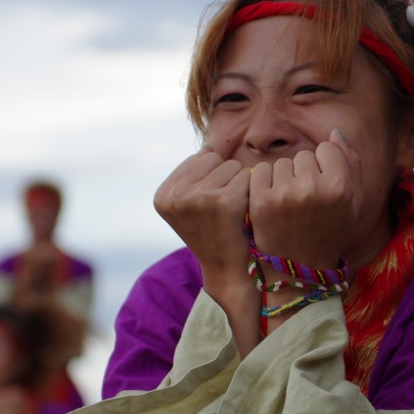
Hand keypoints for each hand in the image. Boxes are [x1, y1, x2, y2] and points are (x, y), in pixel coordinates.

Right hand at [155, 148, 251, 280]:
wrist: (226, 267)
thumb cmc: (212, 232)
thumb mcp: (188, 205)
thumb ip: (192, 176)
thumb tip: (210, 147)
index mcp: (162, 195)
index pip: (195, 160)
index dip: (210, 178)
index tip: (209, 205)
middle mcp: (176, 196)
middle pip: (212, 158)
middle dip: (223, 177)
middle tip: (222, 207)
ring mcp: (198, 197)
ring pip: (231, 165)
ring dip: (238, 183)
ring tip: (232, 210)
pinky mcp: (224, 201)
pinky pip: (246, 176)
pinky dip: (250, 190)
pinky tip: (244, 210)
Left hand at [248, 131, 360, 269]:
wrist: (300, 269)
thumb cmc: (329, 231)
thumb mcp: (353, 202)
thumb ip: (351, 164)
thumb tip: (334, 133)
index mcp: (340, 186)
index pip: (327, 149)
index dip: (325, 167)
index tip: (323, 187)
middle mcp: (313, 187)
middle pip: (304, 155)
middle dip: (304, 172)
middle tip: (305, 201)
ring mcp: (285, 194)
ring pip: (283, 163)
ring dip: (284, 178)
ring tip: (289, 204)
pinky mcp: (261, 201)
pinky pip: (261, 171)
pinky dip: (264, 183)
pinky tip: (272, 203)